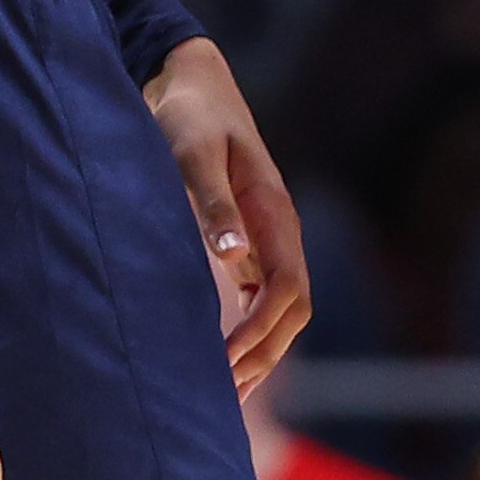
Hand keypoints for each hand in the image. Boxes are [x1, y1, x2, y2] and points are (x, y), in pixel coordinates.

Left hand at [143, 40, 310, 392]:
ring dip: (260, 353)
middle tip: (224, 398)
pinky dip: (247, 333)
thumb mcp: (192, 151)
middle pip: (292, 310)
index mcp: (273, 212)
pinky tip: (221, 357)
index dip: (261, 331)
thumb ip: (212, 202)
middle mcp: (277, 231)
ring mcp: (264, 238)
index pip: (286, 289)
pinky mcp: (246, 240)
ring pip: (280, 310)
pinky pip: (259, 298)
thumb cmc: (188, 114)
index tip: (224, 363)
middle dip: (265, 356)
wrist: (187, 81)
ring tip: (224, 396)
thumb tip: (234, 258)